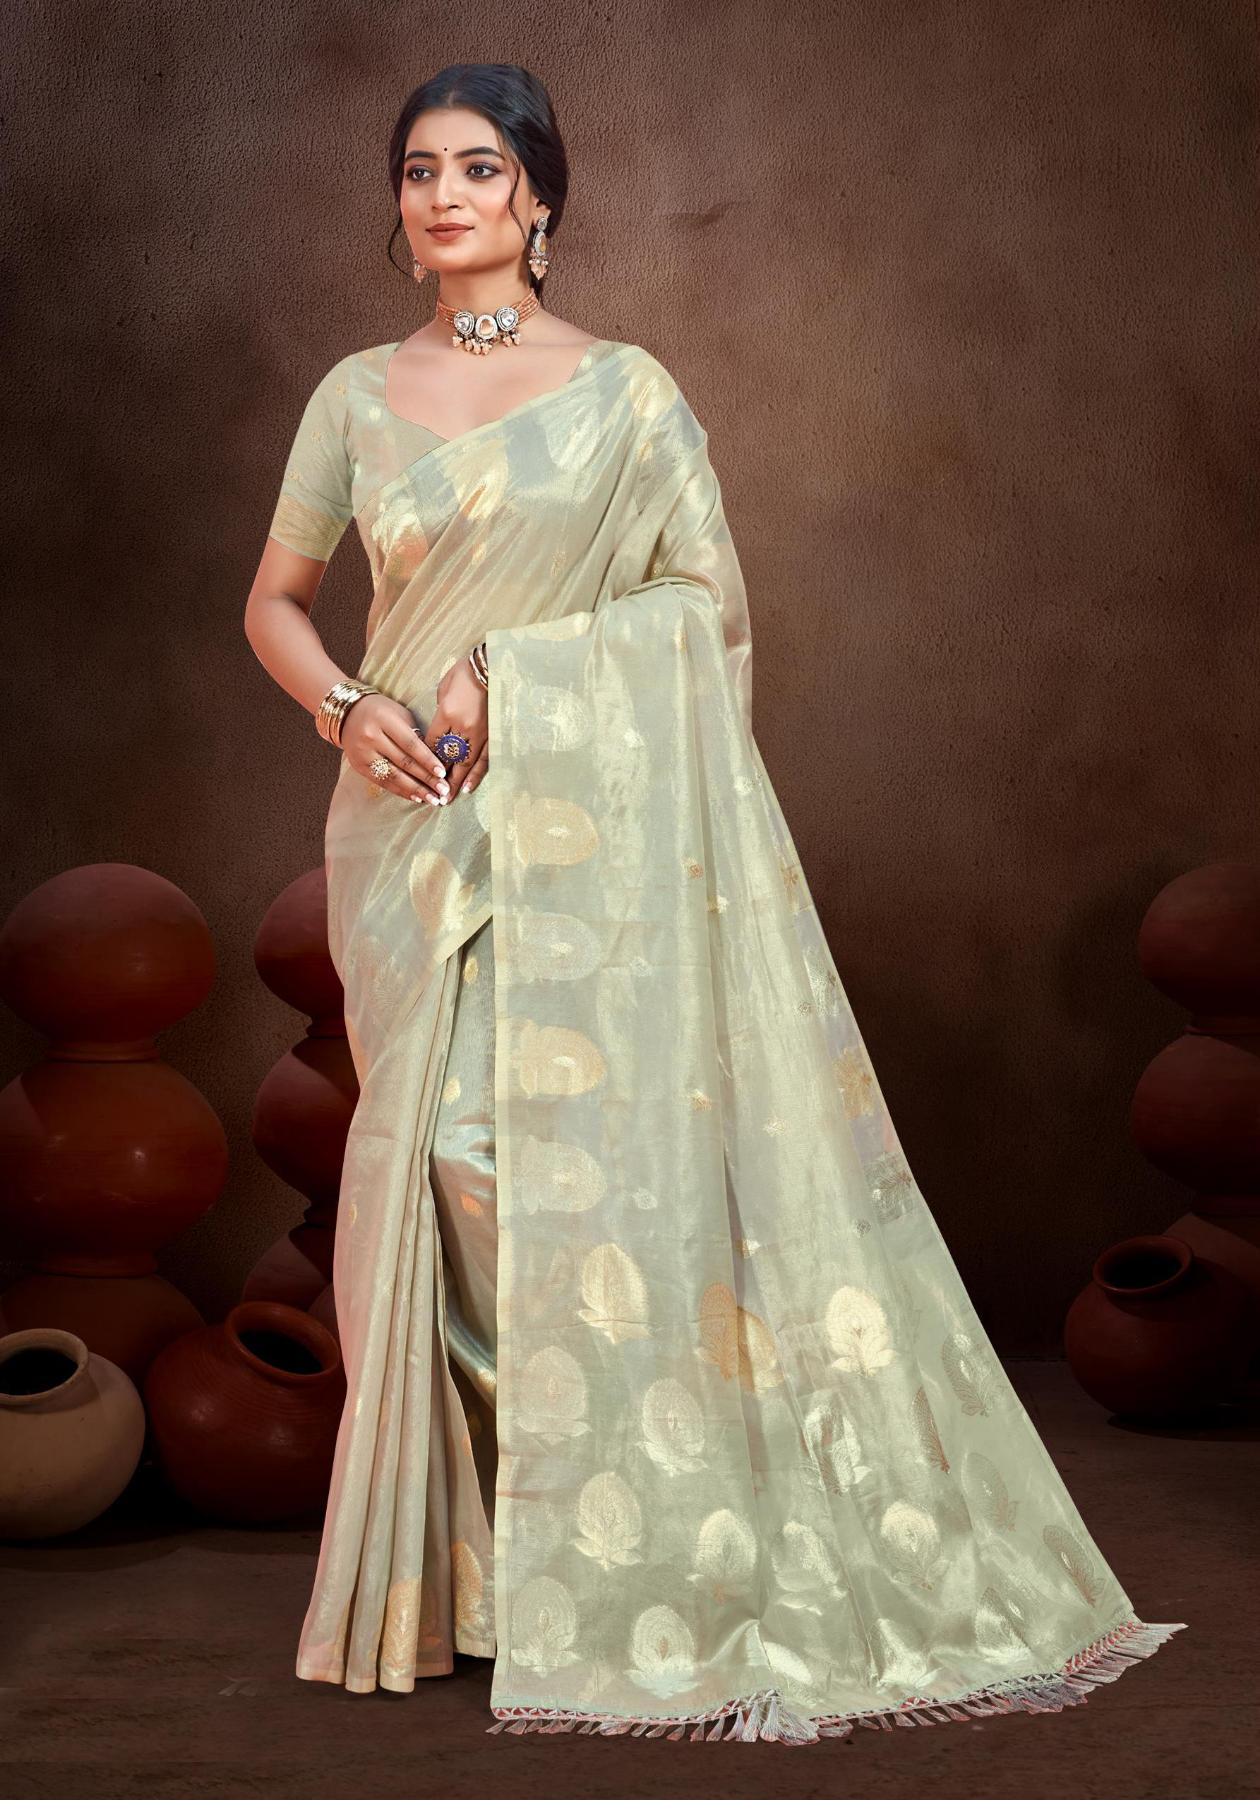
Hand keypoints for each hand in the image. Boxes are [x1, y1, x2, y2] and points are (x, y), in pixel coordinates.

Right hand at [340, 693, 450, 805]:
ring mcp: (363, 753)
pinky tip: (415, 797)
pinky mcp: (359, 766)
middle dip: (426, 779)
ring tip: (433, 799)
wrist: (347, 714)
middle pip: (403, 762)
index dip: (427, 760)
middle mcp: (371, 737)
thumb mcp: (400, 714)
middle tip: (443, 791)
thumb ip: (416, 734)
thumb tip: (435, 760)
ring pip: (393, 776)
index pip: (410, 744)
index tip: (442, 774)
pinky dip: (401, 790)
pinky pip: (383, 782)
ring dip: (415, 790)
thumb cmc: (381, 712)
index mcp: (384, 720)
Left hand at [424, 651, 488, 800]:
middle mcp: (463, 727)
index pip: (431, 743)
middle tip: (432, 797)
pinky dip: (476, 774)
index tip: (419, 772)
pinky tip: (469, 786)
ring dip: (456, 783)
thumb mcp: (444, 689)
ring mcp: (480, 732)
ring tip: (448, 798)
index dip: (425, 760)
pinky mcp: (493, 734)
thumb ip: (440, 712)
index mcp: (446, 713)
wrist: (493, 666)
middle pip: (447, 759)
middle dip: (438, 780)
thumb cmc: (465, 673)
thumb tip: (439, 728)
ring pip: (466, 764)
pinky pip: (484, 758)